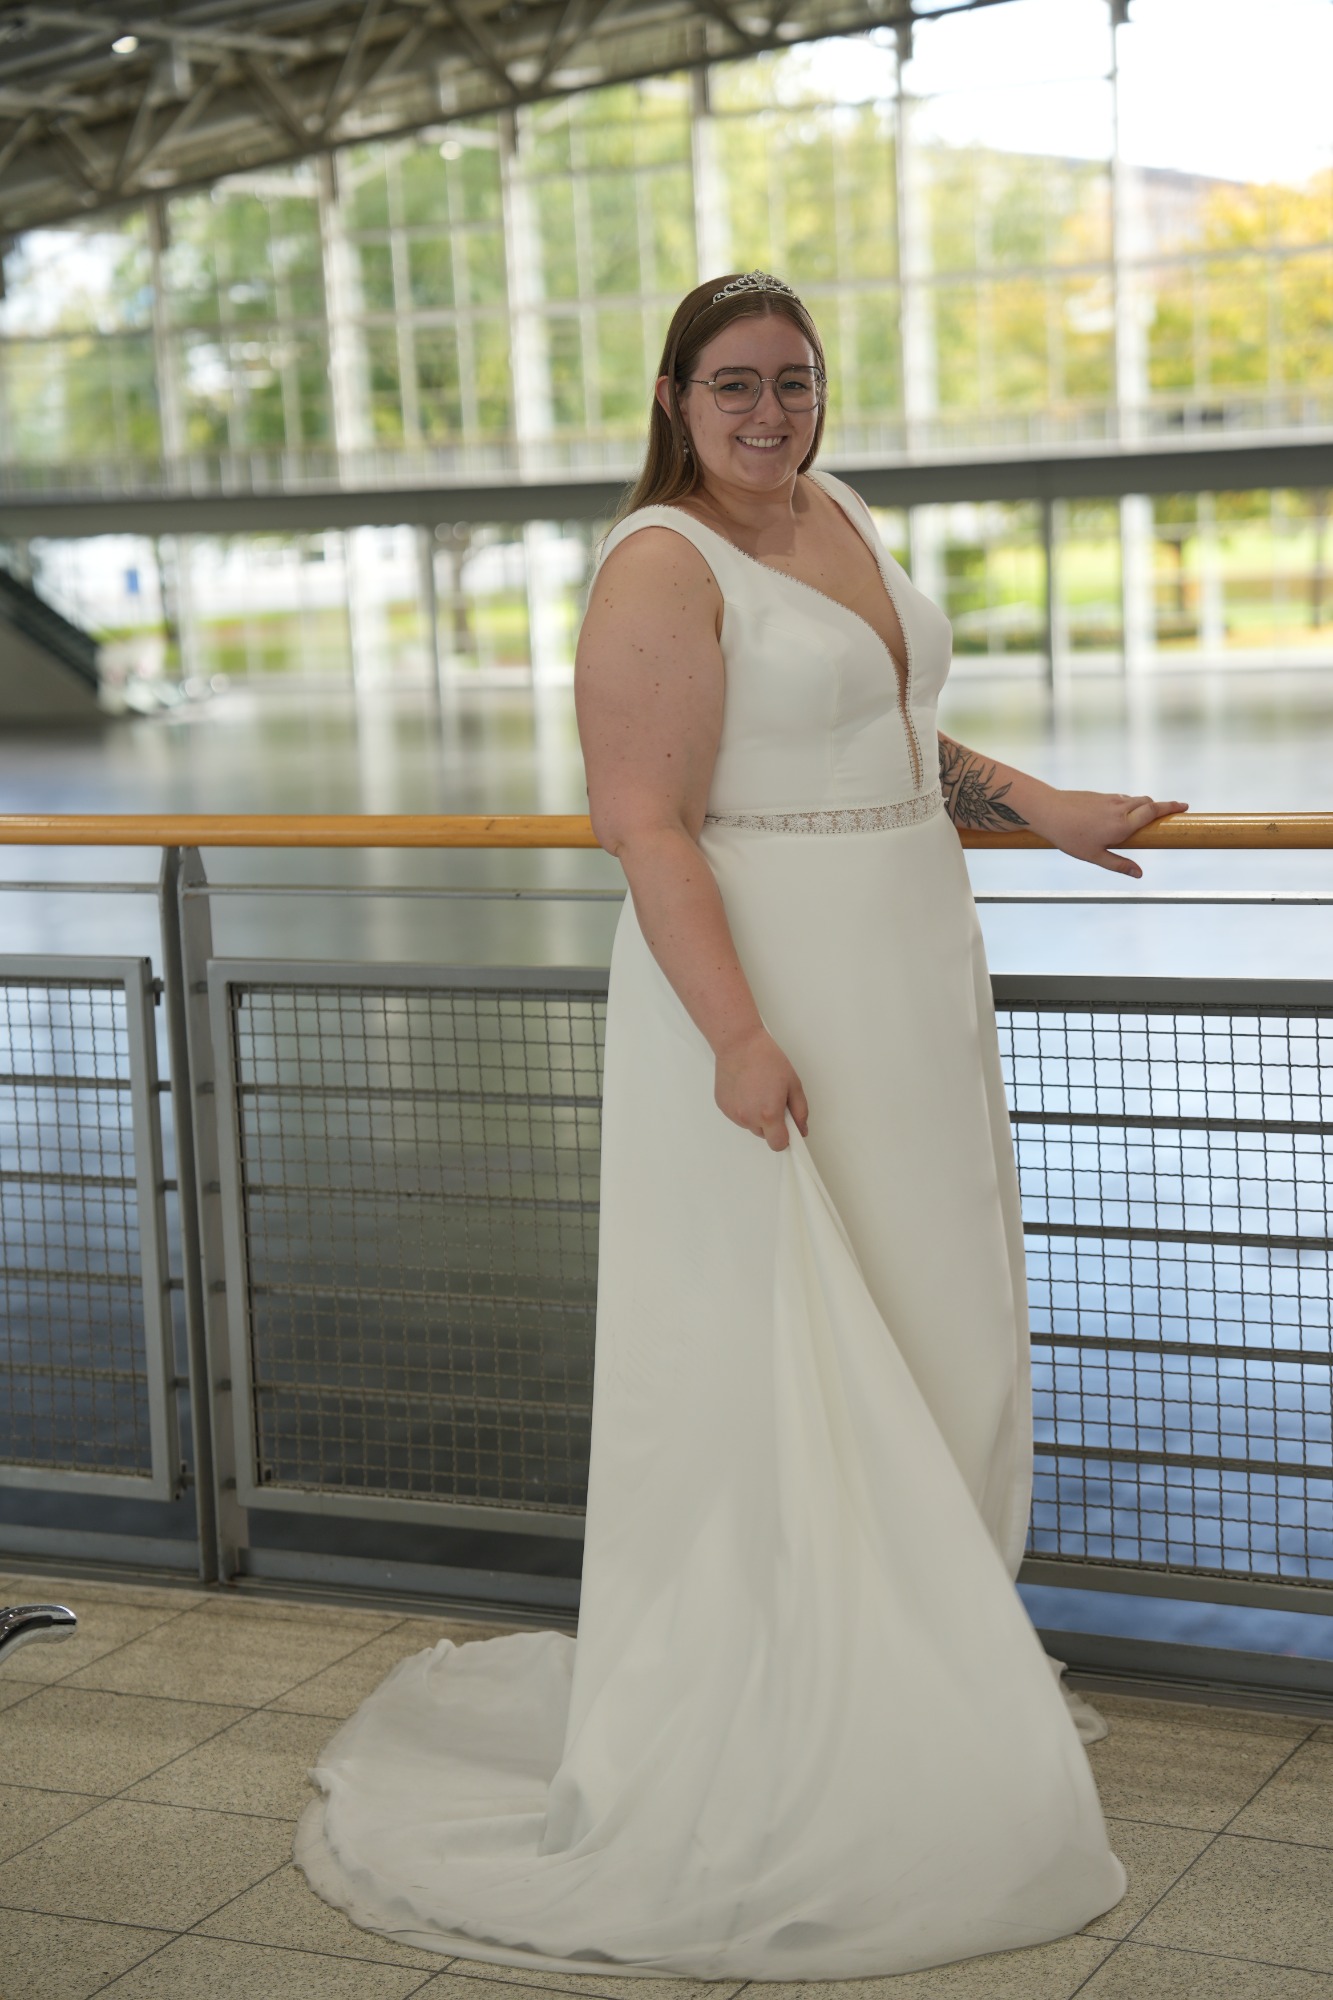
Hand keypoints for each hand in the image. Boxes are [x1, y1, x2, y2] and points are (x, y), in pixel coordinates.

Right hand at [714, 1026, 808, 1150]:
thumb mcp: (793, 1084)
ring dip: (756, 1116)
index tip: (788, 1131)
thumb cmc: (766, 1059)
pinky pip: (738, 1116)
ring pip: (750, 1126)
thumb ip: (800, 1111)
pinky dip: (744, 1108)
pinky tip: (746, 1090)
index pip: (778, 1145)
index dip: (785, 1138)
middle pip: (764, 1135)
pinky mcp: (723, 1107)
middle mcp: (749, 1118)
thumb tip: (801, 1129)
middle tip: (773, 1100)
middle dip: (771, 1124)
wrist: (739, 1045)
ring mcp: (734, 1114)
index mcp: (769, 1114)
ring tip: (758, 1091)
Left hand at [1033, 790, 1188, 878]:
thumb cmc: (1070, 837)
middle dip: (1163, 806)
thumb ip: (1119, 864)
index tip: (1185, 806)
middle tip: (1175, 811)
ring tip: (1150, 817)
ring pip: (1135, 799)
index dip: (1170, 807)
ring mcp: (1110, 799)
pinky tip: (1125, 814)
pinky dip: (1130, 804)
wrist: (1048, 811)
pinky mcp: (1101, 796)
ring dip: (1146, 805)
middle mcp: (1120, 808)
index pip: (1153, 811)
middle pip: (1148, 803)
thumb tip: (1139, 874)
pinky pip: (1122, 798)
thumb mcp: (1094, 856)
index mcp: (1122, 824)